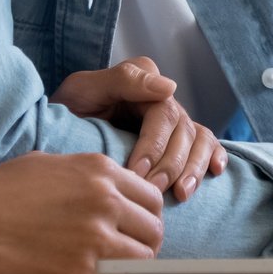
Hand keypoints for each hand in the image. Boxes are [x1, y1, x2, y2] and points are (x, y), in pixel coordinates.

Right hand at [0, 151, 165, 273]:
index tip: (135, 228)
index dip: (145, 216)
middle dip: (144, 243)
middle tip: (127, 253)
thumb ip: (88, 176)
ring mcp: (94, 239)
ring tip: (112, 270)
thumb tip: (113, 191)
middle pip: (154, 229)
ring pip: (143, 259)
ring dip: (132, 266)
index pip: (151, 197)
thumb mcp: (48, 165)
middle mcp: (104, 201)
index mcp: (98, 171)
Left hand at [52, 56, 227, 201]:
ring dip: (194, 168)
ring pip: (199, 140)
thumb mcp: (85, 88)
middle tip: (154, 192)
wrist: (57, 128)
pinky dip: (214, 155)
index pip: (163, 114)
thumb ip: (124, 80)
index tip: (136, 173)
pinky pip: (206, 143)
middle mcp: (163, 97)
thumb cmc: (69, 109)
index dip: (154, 146)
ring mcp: (172, 118)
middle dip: (171, 164)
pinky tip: (215, 173)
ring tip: (182, 194)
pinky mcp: (176, 138)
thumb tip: (169, 87)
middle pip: (183, 131)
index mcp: (143, 82)